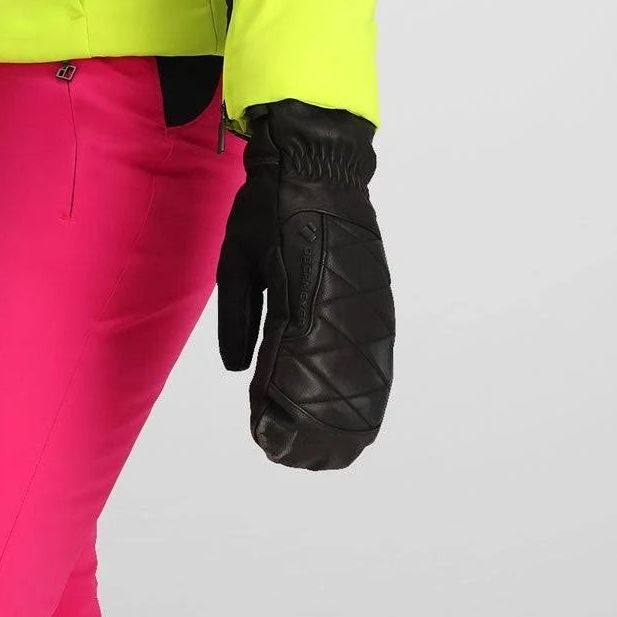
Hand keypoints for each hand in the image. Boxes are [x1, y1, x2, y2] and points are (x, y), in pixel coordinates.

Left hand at [216, 99, 394, 469]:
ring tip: (316, 451)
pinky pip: (377, 364)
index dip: (278, 416)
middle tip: (281, 450)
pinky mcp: (379, 305)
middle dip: (307, 432)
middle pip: (330, 395)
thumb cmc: (270, 210)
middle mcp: (339, 312)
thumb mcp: (237, 261)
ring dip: (338, 423)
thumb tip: (241, 373)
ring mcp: (366, 310)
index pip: (290, 379)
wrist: (319, 166)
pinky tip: (354, 422)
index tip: (262, 438)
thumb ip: (239, 318)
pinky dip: (365, 398)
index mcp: (299, 302)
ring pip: (360, 387)